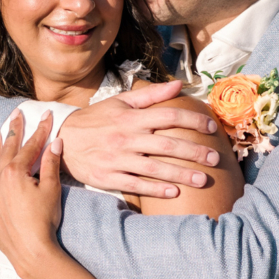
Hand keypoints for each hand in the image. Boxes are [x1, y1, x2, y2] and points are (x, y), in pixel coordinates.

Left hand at [0, 110, 62, 275]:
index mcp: (16, 172)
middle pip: (7, 150)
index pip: (30, 146)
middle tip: (15, 115)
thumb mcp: (51, 190)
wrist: (30, 250)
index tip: (46, 116)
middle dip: (13, 131)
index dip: (40, 130)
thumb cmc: (43, 221)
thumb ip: (50, 164)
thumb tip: (55, 142)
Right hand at [59, 81, 219, 197]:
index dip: (193, 120)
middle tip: (215, 158)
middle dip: (194, 152)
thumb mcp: (120, 102)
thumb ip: (151, 95)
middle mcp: (126, 137)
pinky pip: (136, 185)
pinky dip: (155, 190)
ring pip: (155, 168)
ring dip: (181, 174)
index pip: (168, 116)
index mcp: (131, 117)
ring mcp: (118, 159)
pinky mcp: (109, 177)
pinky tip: (174, 193)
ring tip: (203, 180)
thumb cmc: (96, 120)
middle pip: (167, 144)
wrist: (63, 139)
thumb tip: (178, 84)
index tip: (211, 127)